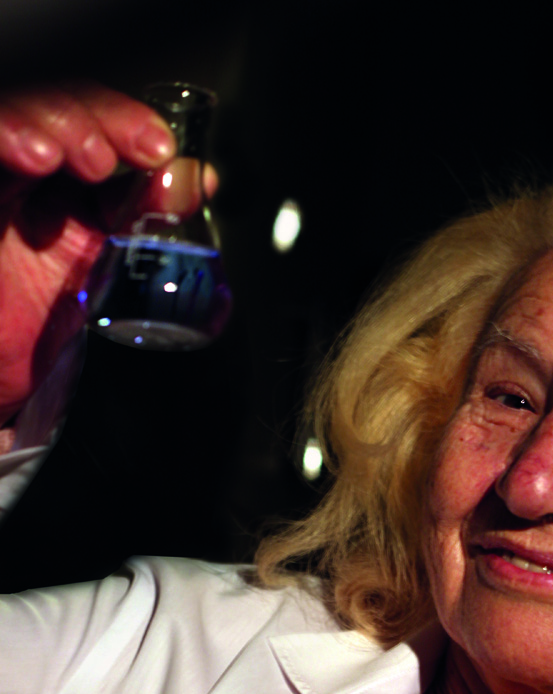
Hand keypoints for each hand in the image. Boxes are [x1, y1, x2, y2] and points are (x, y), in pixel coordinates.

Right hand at [0, 83, 176, 426]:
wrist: (6, 392)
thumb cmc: (55, 334)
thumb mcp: (114, 279)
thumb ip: (150, 227)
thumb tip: (196, 176)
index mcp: (68, 186)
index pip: (95, 123)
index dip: (127, 122)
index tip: (160, 149)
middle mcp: (26, 177)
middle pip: (53, 105)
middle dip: (97, 119)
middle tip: (131, 152)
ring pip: (15, 113)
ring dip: (55, 122)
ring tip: (86, 157)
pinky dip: (7, 137)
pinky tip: (37, 157)